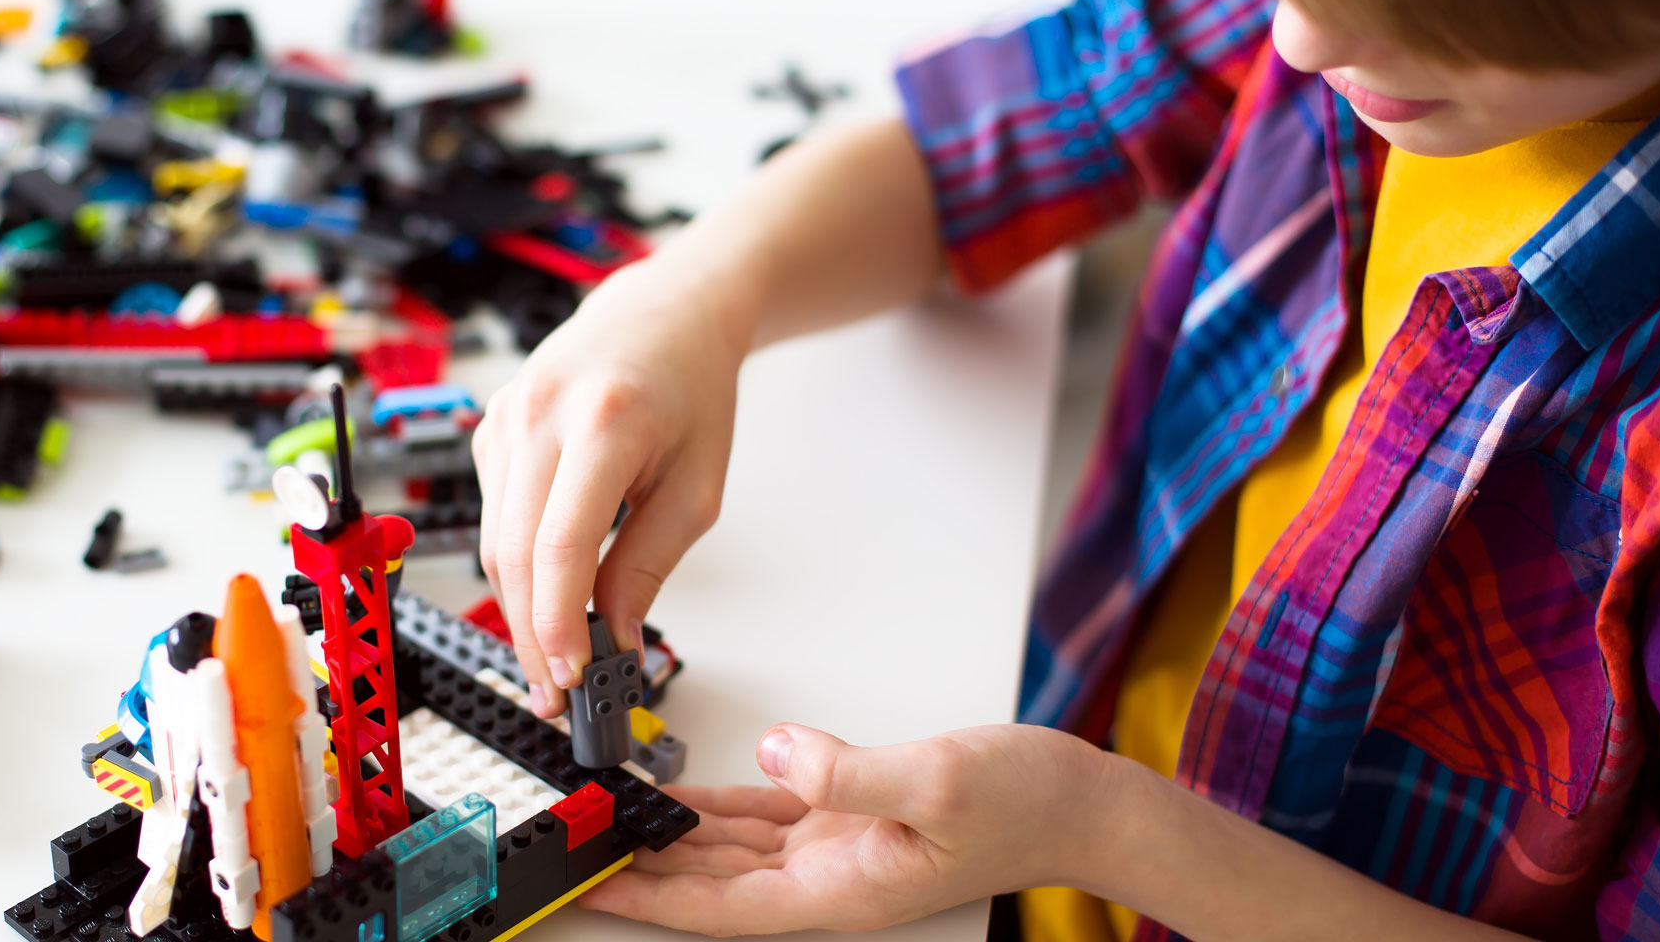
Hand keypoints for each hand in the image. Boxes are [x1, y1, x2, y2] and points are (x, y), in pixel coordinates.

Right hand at [475, 261, 746, 717]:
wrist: (662, 313)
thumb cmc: (690, 390)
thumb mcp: (697, 486)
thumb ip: (649, 563)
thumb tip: (614, 637)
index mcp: (604, 423)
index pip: (559, 545)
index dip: (557, 623)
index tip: (571, 676)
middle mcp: (540, 414)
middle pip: (513, 554)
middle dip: (532, 635)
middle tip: (556, 694)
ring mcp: (504, 418)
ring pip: (492, 542)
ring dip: (518, 610)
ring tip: (551, 661)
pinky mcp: (489, 429)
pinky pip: (492, 516)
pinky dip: (515, 565)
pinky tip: (543, 595)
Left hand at [581, 722, 1118, 935]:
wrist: (1083, 804)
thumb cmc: (1030, 803)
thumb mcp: (939, 780)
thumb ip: (850, 771)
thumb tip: (778, 752)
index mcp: (842, 890)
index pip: (719, 907)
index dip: (650, 899)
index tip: (592, 886)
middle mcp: (829, 879)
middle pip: (710, 883)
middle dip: (642, 867)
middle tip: (576, 843)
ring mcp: (838, 850)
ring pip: (730, 851)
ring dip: (670, 837)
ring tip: (608, 819)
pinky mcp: (851, 818)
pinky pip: (764, 819)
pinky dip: (716, 809)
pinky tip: (679, 798)